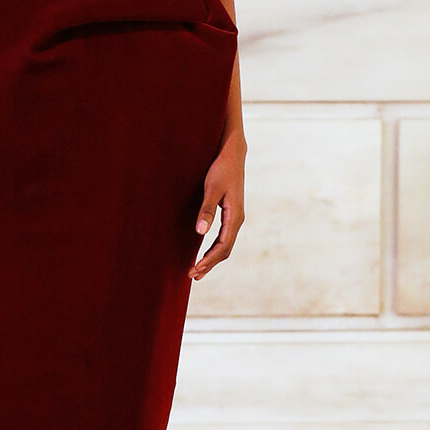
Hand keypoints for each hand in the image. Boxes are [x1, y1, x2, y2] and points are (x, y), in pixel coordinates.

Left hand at [189, 137, 245, 279]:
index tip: (195, 270)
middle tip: (192, 275)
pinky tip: (204, 253)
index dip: (209, 261)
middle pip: (225, 250)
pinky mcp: (230, 214)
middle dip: (210, 264)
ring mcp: (235, 218)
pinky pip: (224, 238)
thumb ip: (207, 210)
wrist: (232, 154)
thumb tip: (200, 232)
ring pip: (225, 245)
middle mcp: (237, 220)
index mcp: (235, 217)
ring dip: (212, 259)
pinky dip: (214, 249)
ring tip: (198, 270)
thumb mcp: (212, 188)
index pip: (222, 247)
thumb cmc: (221, 169)